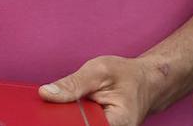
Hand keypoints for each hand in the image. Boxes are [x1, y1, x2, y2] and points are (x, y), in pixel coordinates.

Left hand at [39, 55, 159, 125]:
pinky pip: (80, 123)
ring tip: (70, 101)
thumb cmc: (126, 75)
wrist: (146, 82)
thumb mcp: (99, 71)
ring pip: (75, 124)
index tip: (49, 110)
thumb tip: (45, 93)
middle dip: (63, 116)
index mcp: (118, 123)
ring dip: (67, 115)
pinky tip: (70, 105)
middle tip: (60, 101)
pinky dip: (71, 115)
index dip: (64, 119)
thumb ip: (72, 84)